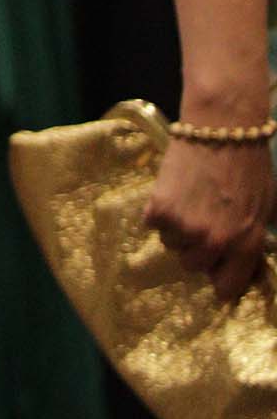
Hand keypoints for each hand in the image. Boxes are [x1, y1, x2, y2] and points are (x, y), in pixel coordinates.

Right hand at [151, 131, 276, 302]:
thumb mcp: (268, 208)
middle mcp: (213, 241)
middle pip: (193, 266)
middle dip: (197, 249)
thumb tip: (244, 258)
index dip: (221, 278)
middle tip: (203, 224)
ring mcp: (184, 227)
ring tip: (189, 203)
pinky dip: (158, 212)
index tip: (218, 268)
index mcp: (246, 244)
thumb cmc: (251, 167)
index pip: (226, 288)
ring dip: (177, 229)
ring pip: (171, 244)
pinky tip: (173, 193)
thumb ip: (256, 238)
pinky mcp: (158, 209)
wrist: (222, 130)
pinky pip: (152, 224)